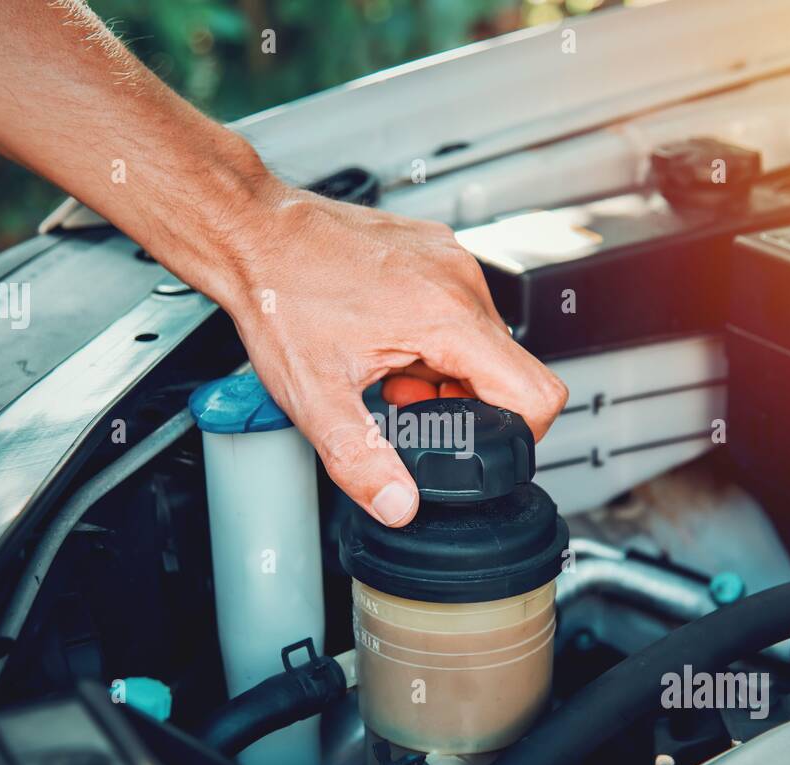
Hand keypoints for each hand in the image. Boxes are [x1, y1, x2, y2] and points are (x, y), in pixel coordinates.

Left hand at [189, 180, 567, 526]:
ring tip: (393, 376)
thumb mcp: (317, 397)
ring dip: (448, 372)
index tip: (481, 446)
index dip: (519, 435)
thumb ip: (362, 460)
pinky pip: (462, 306)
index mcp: (446, 316)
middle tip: (407, 405)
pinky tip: (389, 343)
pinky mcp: (436, 249)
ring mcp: (450, 260)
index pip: (536, 392)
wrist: (253, 234)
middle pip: (509, 370)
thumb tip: (398, 504)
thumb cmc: (279, 297)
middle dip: (466, 404)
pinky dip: (435, 338)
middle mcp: (459, 281)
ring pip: (485, 340)